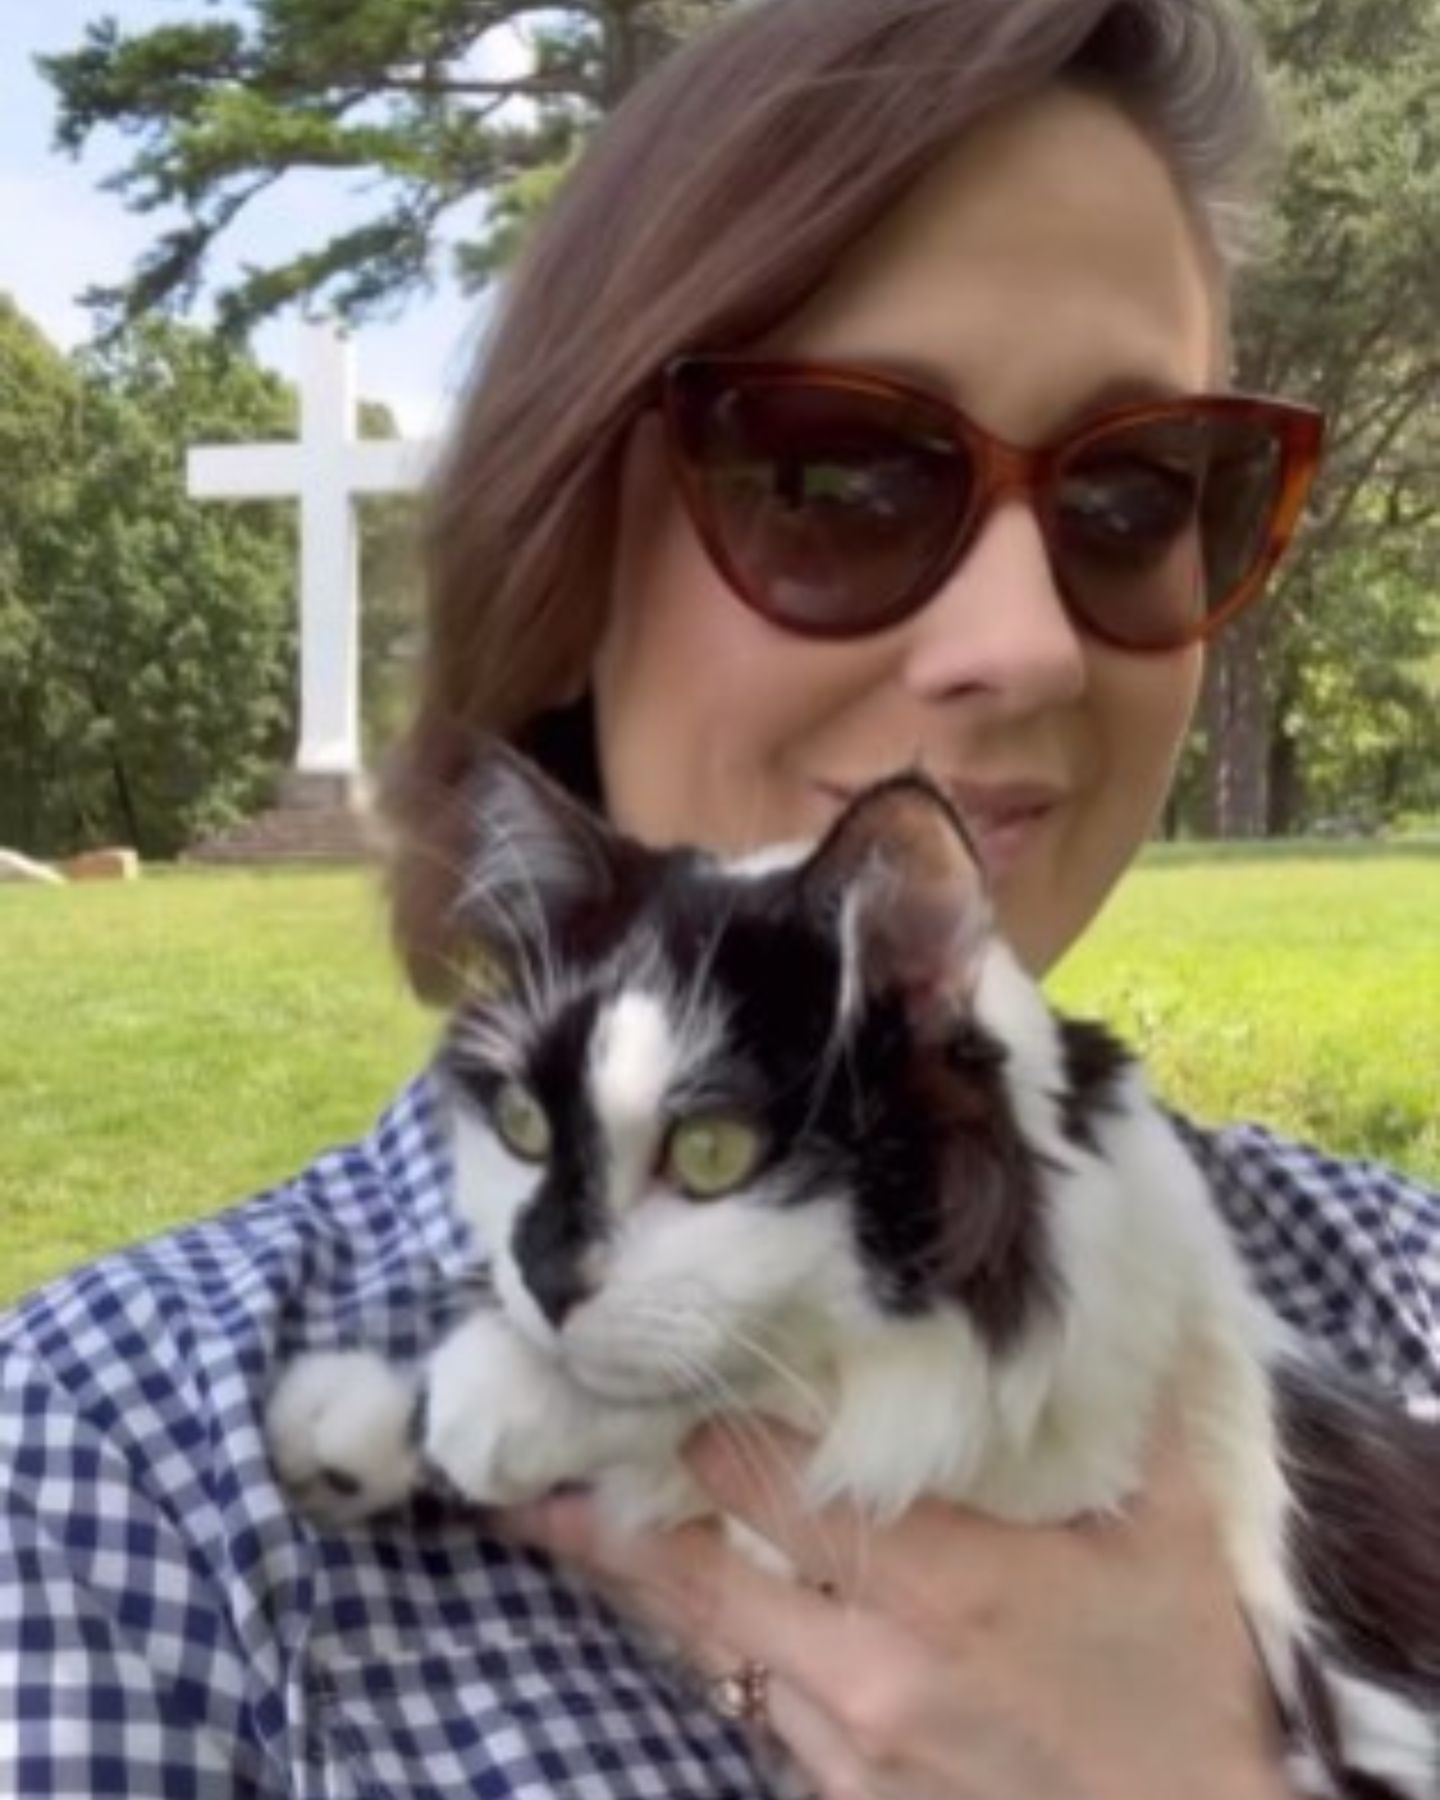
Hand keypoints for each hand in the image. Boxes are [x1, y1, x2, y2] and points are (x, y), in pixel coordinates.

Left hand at [502, 1410, 1293, 1799]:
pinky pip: (748, 1702)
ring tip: (556, 1520)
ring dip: (639, 1581)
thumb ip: (1132, 1417)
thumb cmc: (1183, 1690)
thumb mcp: (1173, 1541)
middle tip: (534, 1457)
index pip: (775, 1489)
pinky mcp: (844, 1794)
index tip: (663, 1380)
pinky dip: (706, 1644)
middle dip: (616, 1515)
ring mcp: (847, 1746)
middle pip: (699, 1577)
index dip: (708, 1432)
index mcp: (945, 1587)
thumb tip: (1121, 1303)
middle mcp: (871, 1668)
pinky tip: (671, 1604)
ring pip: (709, 1647)